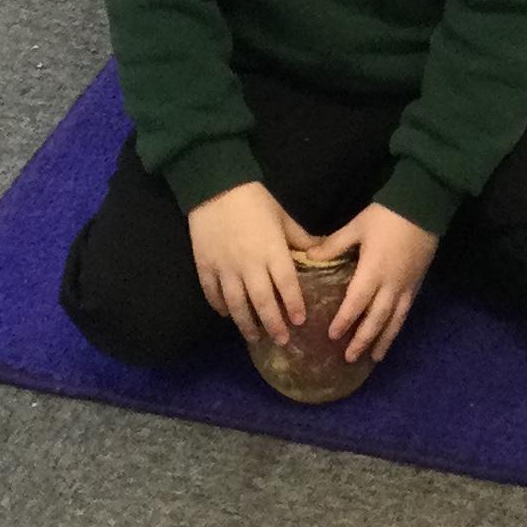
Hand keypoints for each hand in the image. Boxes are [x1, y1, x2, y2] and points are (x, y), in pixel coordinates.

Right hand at [187, 181, 309, 348]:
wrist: (215, 185)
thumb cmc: (254, 200)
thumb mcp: (283, 216)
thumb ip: (301, 239)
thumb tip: (322, 252)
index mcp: (272, 251)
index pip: (286, 285)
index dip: (294, 306)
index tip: (301, 322)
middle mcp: (249, 265)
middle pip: (262, 302)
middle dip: (273, 324)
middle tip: (282, 341)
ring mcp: (225, 268)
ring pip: (236, 304)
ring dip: (246, 324)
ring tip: (255, 337)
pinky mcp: (205, 267)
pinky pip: (213, 294)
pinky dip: (220, 307)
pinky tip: (228, 315)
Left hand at [304, 202, 439, 363]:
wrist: (423, 208)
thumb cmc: (386, 216)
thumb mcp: (357, 226)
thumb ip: (334, 245)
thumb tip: (309, 256)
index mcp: (373, 271)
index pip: (356, 302)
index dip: (344, 320)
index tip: (332, 336)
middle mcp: (390, 285)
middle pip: (376, 319)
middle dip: (362, 340)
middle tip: (349, 357)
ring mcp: (406, 287)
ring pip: (394, 321)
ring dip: (383, 341)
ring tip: (373, 358)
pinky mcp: (416, 285)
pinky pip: (405, 312)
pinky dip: (397, 327)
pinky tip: (391, 335)